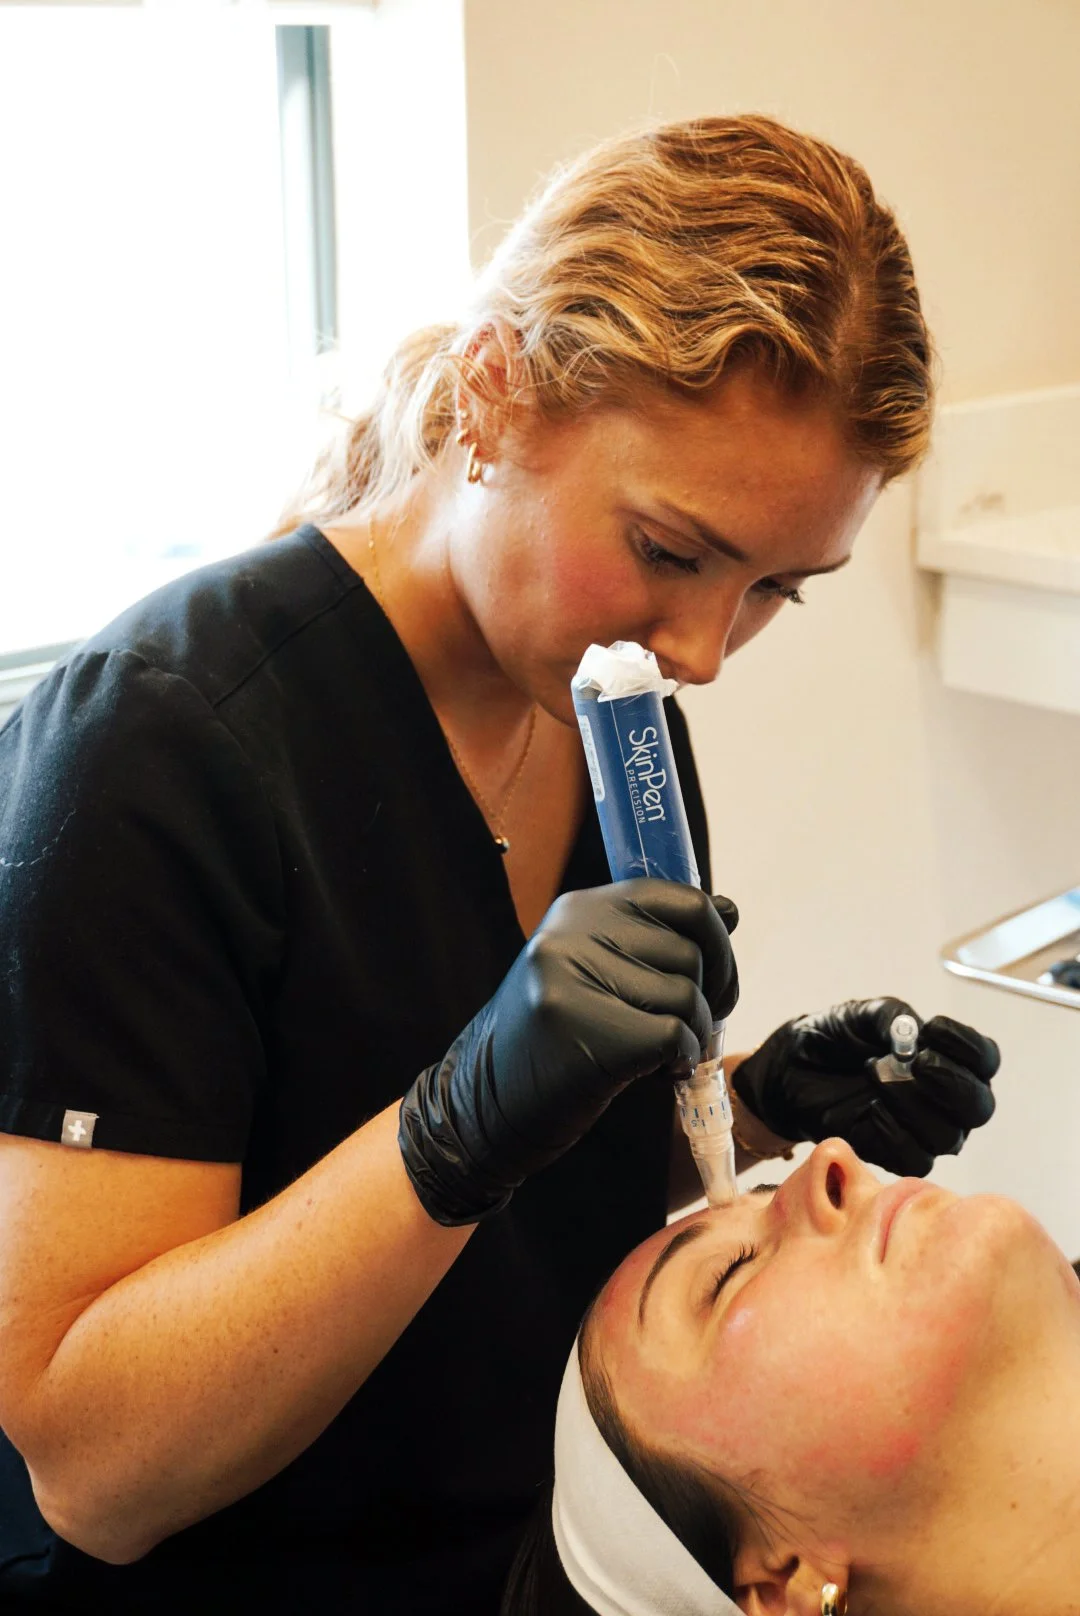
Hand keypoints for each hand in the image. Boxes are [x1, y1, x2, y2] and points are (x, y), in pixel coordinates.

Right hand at [399, 880, 738, 1224]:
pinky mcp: (583, 1030)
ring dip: (692, 1036)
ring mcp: (571, 978)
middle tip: (686, 1029)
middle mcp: (572, 932)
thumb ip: (656, 940)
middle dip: (711, 998)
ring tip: (658, 1056)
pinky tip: (655, 1073)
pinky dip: (680, 1061)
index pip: (684, 900)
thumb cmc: (555, 1041)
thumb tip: (730, 909)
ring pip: (687, 995)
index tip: (713, 982)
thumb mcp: (598, 972)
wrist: (486, 1104)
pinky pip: (674, 1035)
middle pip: (692, 953)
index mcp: (580, 909)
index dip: (716, 942)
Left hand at [731, 997, 998, 1177]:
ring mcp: (923, 1131)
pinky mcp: (894, 1154)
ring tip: (874, 1075)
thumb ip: (888, 1017)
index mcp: (948, 1059)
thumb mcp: (859, 1014)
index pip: (984, 1060)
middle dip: (952, 1084)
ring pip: (946, 1135)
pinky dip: (889, 1129)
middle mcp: (946, 1100)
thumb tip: (909, 1031)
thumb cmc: (833, 1040)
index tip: (934, 1029)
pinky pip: (911, 1156)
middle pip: (978, 1107)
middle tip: (918, 1063)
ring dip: (911, 1103)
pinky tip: (867, 1108)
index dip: (968, 1047)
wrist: (790, 1070)